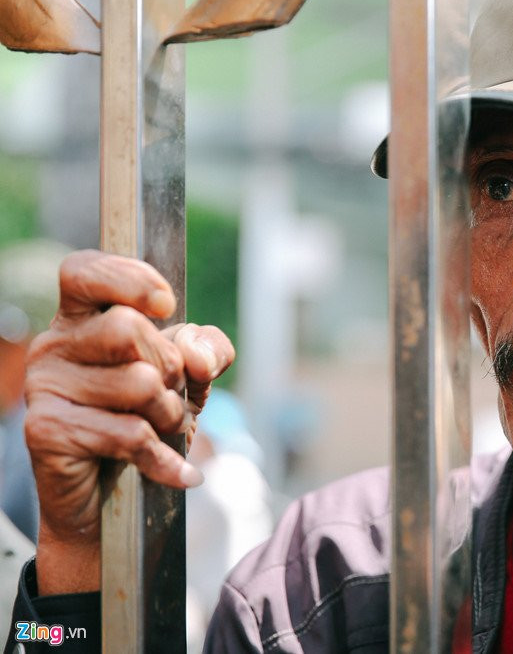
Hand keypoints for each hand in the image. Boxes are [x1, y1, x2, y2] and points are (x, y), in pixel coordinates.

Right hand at [23, 250, 234, 594]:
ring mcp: (44, 387)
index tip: (166, 304)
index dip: (128, 278)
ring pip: (136, 382)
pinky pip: (128, 433)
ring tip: (163, 428)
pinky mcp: (47, 430)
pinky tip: (178, 472)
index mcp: (81, 319)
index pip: (84, 271)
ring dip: (169, 413)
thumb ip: (209, 349)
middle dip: (170, 368)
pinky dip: (165, 457)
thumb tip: (196, 355)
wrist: (114, 499)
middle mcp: (53, 345)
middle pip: (127, 328)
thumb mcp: (192, 375)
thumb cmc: (149, 418)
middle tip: (170, 396)